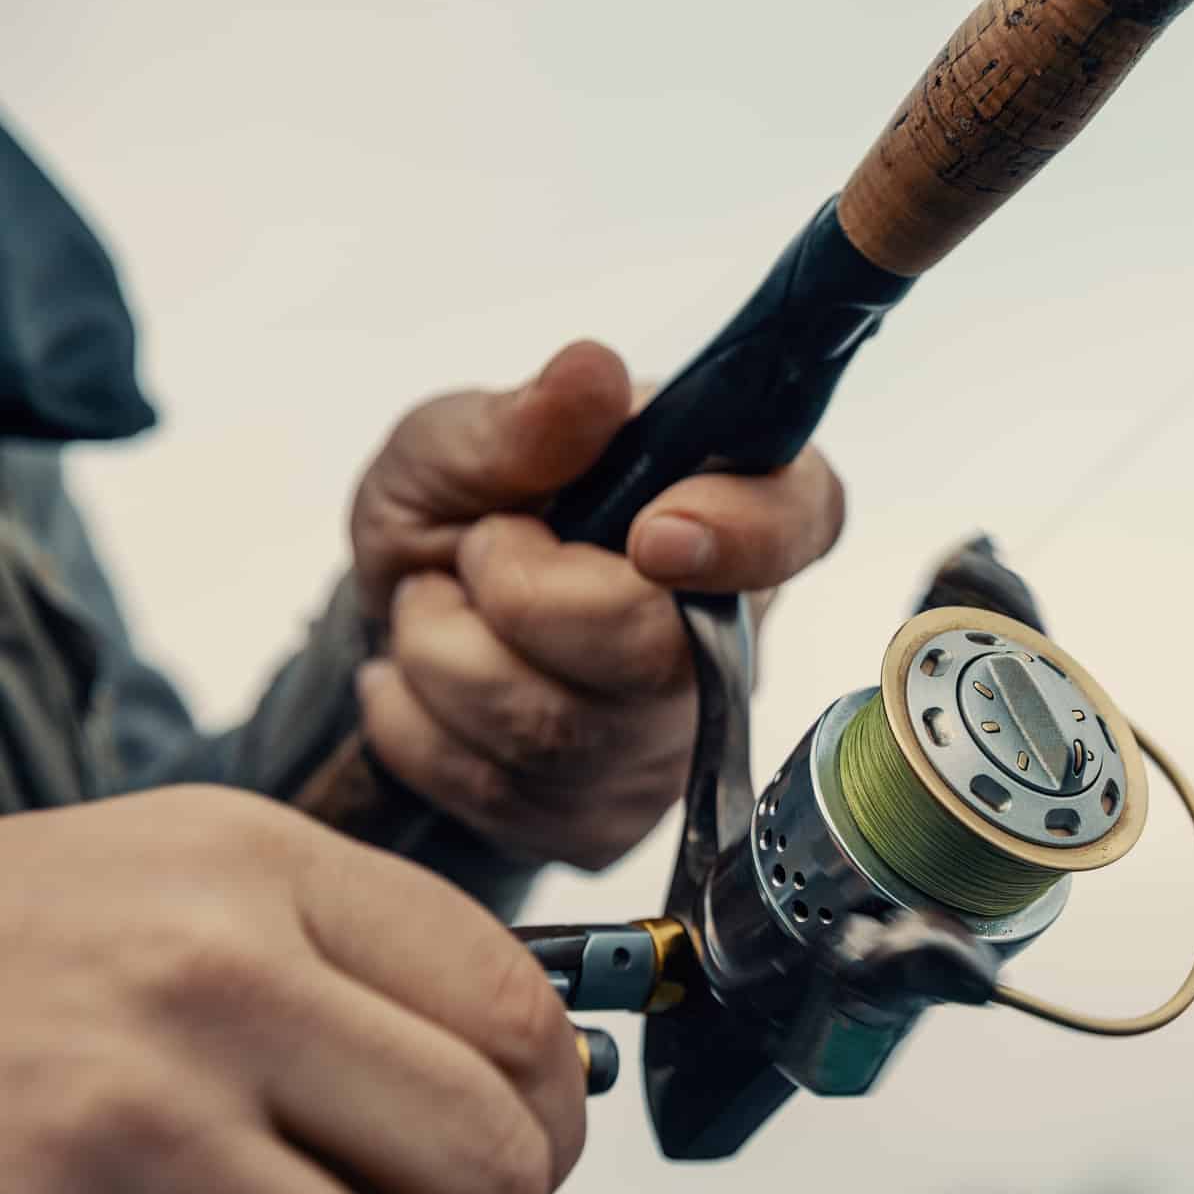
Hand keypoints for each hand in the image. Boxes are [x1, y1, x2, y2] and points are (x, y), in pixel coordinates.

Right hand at [0, 786, 585, 1193]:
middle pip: (486, 1173)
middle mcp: (193, 986)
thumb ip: (361, 964)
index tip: (518, 1172)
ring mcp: (96, 1136)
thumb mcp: (188, 884)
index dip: (556, 1130)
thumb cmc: (8, 964)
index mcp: (257, 875)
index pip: (521, 1022)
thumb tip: (545, 1101)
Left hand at [349, 340, 843, 867]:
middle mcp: (728, 635)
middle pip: (651, 649)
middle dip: (516, 593)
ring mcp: (675, 742)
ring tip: (441, 608)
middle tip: (480, 548)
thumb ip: (519, 420)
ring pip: (554, 731)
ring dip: (444, 655)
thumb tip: (590, 374)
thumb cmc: (458, 513)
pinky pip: (498, 792)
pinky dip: (422, 728)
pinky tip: (431, 684)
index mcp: (729, 505)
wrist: (395, 624)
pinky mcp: (608, 820)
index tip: (653, 533)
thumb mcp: (458, 441)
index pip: (799, 520)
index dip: (744, 535)